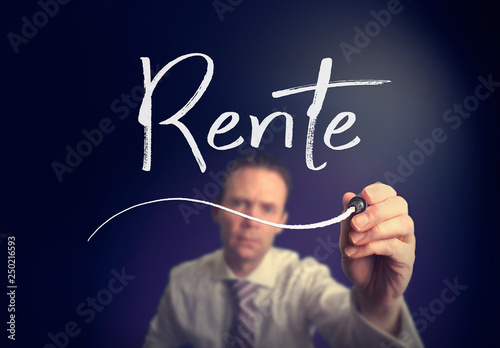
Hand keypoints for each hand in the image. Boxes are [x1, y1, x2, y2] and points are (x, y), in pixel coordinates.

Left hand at [339, 183, 415, 332]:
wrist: (367, 288)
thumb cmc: (359, 259)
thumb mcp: (347, 239)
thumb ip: (348, 219)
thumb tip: (347, 196)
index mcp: (385, 213)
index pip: (388, 193)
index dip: (378, 191)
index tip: (363, 197)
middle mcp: (399, 222)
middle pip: (399, 204)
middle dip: (376, 211)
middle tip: (356, 224)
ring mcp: (406, 239)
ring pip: (402, 223)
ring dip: (375, 230)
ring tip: (354, 239)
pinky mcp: (408, 257)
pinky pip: (394, 246)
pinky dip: (372, 247)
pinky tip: (355, 252)